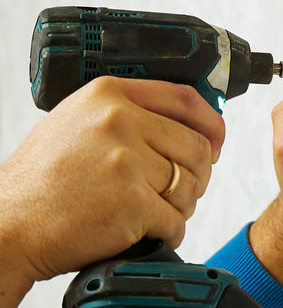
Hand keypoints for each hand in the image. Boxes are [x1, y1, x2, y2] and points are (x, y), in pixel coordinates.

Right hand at [0, 77, 224, 306]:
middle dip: (197, 174)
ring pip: (191, 184)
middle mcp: (118, 122)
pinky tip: (147, 232)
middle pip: (196, 146)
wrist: (8, 226)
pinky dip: (169, 232)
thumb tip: (186, 123)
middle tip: (180, 190)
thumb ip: (126, 114)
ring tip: (156, 211)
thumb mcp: (76, 123)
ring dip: (182, 205)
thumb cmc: (41, 180)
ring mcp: (126, 162)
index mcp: (108, 95)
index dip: (211, 122)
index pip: (185, 98)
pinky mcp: (131, 203)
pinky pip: (176, 220)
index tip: (217, 139)